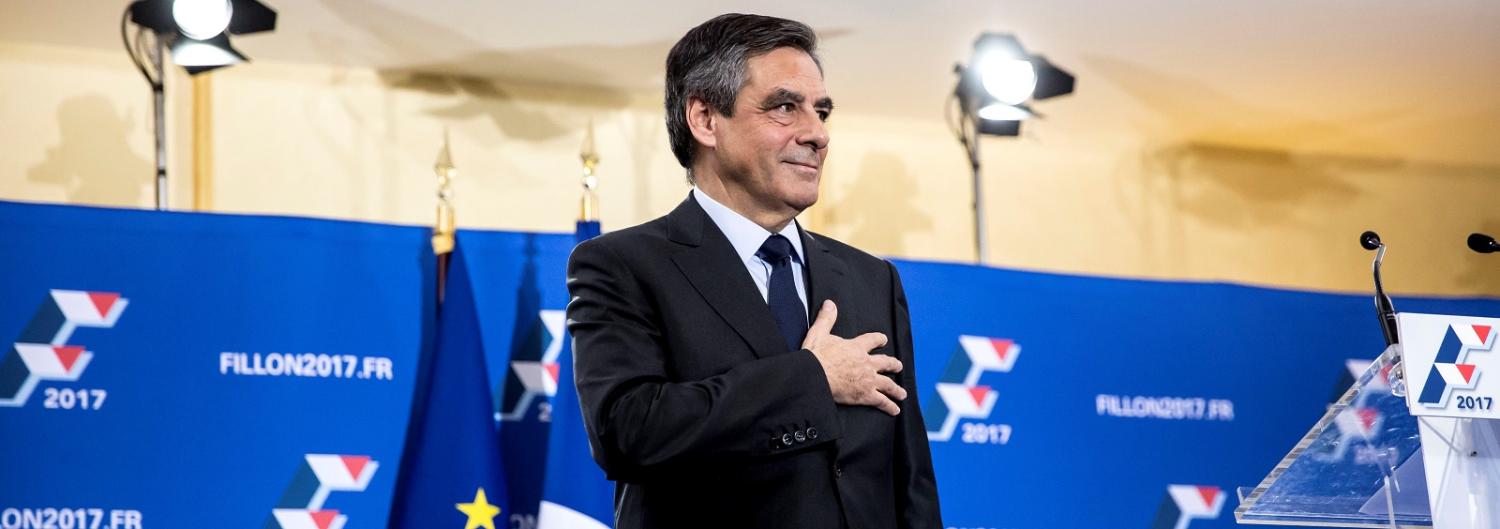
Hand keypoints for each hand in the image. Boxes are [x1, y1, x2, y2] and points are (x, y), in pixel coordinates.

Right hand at [802, 300, 905, 415]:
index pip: (872, 340)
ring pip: (888, 384)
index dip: (879, 339)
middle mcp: (866, 363)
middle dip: (893, 365)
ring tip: (902, 393)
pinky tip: (895, 410)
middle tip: (899, 366)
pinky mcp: (865, 395)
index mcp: (856, 347)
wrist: (815, 376)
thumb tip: (829, 303)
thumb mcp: (819, 333)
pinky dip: (890, 406)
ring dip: (896, 389)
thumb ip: (826, 319)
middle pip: (886, 363)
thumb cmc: (815, 356)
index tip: (883, 340)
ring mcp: (868, 380)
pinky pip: (882, 401)